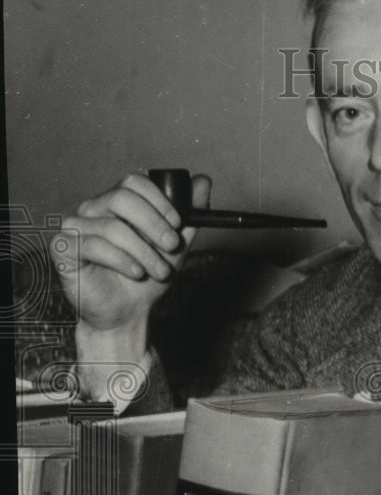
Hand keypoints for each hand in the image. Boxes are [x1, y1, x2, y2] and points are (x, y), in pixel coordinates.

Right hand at [52, 172, 209, 333]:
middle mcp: (94, 209)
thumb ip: (190, 216)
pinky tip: (135, 273)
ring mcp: (76, 227)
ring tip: (159, 271)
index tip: (178, 223)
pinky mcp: (63, 248)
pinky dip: (120, 260)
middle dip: (153, 224)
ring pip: (112, 227)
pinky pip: (92, 245)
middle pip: (121, 198)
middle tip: (172, 246)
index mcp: (118, 203)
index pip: (134, 182)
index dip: (158, 200)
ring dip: (143, 252)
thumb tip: (203, 181)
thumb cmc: (147, 278)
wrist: (128, 312)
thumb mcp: (176, 246)